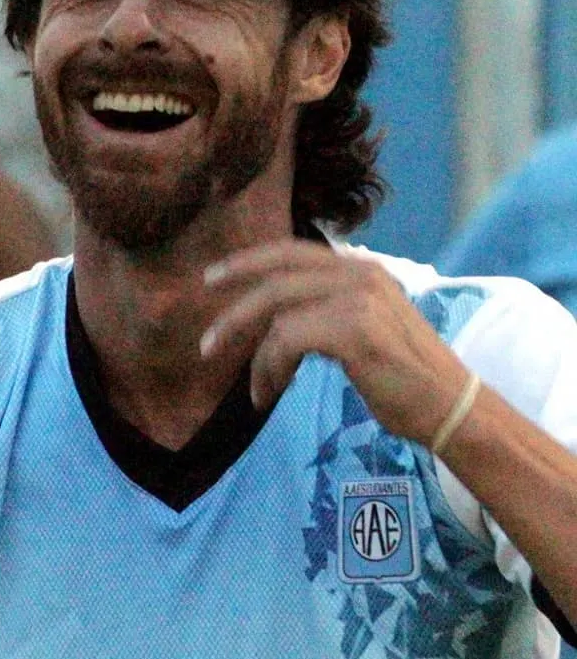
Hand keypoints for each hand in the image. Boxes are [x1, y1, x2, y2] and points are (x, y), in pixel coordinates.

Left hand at [199, 240, 470, 445]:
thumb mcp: (366, 329)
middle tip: (207, 343)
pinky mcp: (354, 329)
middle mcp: (361, 274)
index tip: (213, 278)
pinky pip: (286, 341)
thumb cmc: (406, 378)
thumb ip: (328, 311)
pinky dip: (270, 369)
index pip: (292, 251)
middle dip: (235, 311)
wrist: (451, 407)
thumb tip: (274, 319)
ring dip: (256, 358)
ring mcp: (358, 298)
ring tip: (256, 391)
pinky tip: (271, 392)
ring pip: (277, 314)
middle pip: (275, 277)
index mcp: (363, 269)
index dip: (249, 262)